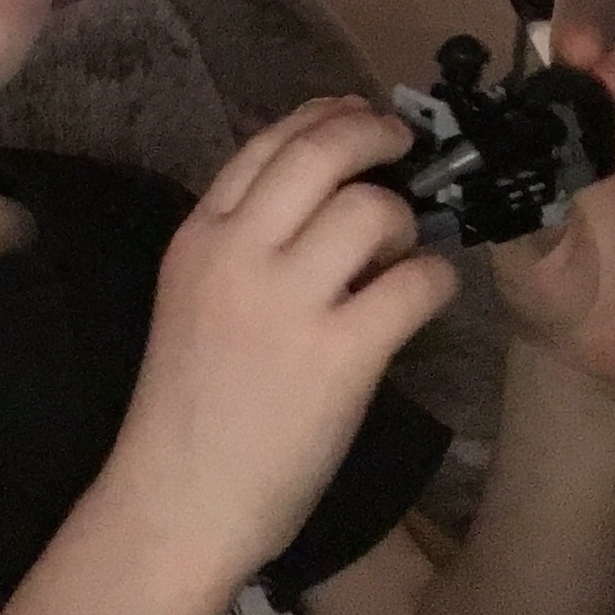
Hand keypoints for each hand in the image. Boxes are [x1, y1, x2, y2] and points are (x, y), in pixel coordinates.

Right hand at [111, 99, 457, 589]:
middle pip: (321, 152)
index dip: (323, 116)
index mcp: (200, 236)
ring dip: (405, 219)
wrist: (179, 499)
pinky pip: (413, 285)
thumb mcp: (192, 296)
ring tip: (403, 249)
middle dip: (374, 135)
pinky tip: (427, 294)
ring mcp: (289, 303)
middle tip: (403, 147)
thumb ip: (241, 242)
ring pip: (372, 210)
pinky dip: (434, 280)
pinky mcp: (340, 356)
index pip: (266, 143)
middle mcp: (240, 253)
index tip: (357, 115)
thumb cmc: (189, 405)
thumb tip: (320, 195)